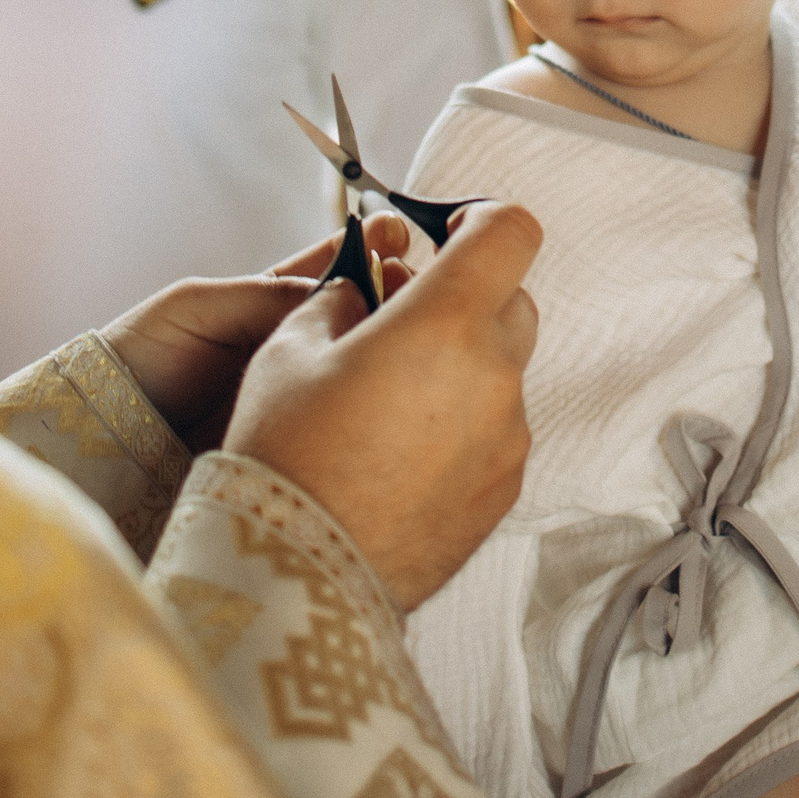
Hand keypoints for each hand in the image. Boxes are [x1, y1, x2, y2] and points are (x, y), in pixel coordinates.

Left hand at [102, 215, 412, 448]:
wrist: (100, 431)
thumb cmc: (141, 354)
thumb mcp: (198, 306)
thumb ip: (266, 295)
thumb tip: (341, 288)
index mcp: (265, 306)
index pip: (329, 272)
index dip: (366, 249)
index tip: (398, 230)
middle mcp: (288, 348)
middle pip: (354, 315)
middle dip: (391, 290)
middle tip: (421, 274)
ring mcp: (295, 394)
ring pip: (352, 362)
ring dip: (385, 340)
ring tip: (418, 317)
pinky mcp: (296, 439)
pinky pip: (334, 413)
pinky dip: (365, 396)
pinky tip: (394, 380)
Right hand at [224, 199, 540, 609]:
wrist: (297, 578)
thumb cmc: (286, 458)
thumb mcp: (291, 349)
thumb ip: (345, 298)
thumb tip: (368, 288)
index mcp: (446, 324)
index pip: (510, 233)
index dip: (482, 219)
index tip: (448, 230)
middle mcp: (494, 377)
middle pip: (511, 301)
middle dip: (465, 298)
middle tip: (401, 322)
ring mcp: (507, 439)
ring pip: (504, 371)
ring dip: (462, 367)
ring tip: (389, 402)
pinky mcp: (504, 491)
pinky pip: (497, 431)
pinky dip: (463, 425)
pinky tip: (399, 452)